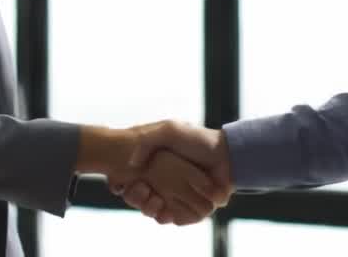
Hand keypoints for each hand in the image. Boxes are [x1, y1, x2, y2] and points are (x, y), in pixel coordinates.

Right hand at [111, 120, 233, 222]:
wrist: (226, 156)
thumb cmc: (198, 141)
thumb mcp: (169, 131)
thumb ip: (147, 142)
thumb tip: (131, 164)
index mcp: (158, 164)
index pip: (133, 180)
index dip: (125, 184)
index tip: (121, 184)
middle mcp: (166, 181)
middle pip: (141, 197)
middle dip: (136, 197)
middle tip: (139, 192)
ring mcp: (178, 195)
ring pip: (155, 209)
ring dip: (149, 207)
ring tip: (153, 200)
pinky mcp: (189, 207)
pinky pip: (173, 217)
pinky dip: (166, 215)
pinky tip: (163, 208)